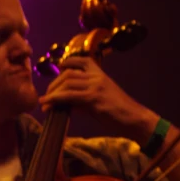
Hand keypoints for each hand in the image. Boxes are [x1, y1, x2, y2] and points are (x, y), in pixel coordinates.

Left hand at [38, 56, 157, 142]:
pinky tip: (48, 104)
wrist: (134, 119)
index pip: (83, 60)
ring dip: (52, 92)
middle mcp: (98, 76)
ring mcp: (96, 85)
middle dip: (54, 84)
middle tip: (46, 96)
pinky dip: (56, 99)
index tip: (58, 69)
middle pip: (69, 74)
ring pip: (67, 83)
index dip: (68, 62)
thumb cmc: (119, 114)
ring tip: (45, 102)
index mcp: (101, 75)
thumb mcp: (100, 103)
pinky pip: (70, 95)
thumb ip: (84, 101)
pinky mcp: (94, 97)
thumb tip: (68, 105)